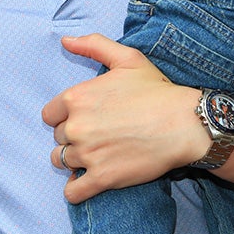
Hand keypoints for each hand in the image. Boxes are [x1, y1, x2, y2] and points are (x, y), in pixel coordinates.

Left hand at [41, 34, 204, 202]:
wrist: (184, 124)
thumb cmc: (155, 90)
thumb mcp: (125, 58)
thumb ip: (92, 45)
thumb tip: (65, 41)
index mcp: (76, 98)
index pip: (50, 115)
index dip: (64, 117)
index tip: (82, 119)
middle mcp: (77, 126)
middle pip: (57, 138)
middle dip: (72, 138)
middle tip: (95, 136)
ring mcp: (88, 154)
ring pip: (62, 161)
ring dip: (73, 161)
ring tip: (93, 156)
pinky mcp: (102, 178)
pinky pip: (73, 192)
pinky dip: (76, 190)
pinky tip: (86, 183)